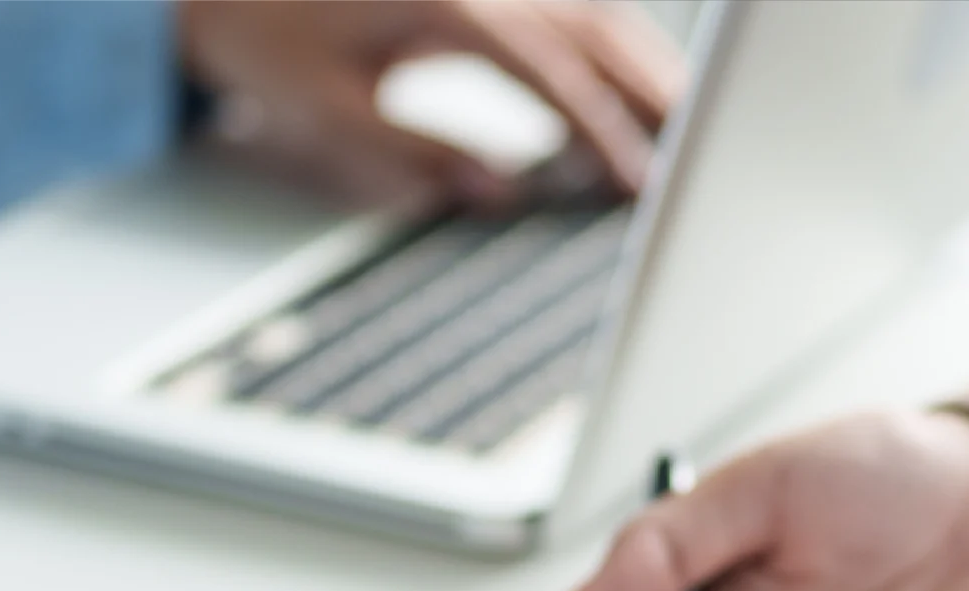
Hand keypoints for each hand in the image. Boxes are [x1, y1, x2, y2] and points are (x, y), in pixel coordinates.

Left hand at [179, 0, 682, 208]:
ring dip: (641, 67)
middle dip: (653, 90)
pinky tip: (624, 92)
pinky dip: (601, 53)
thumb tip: (496, 194)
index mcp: (446, 2)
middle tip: (706, 148)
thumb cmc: (262, 37)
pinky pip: (562, 12)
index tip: (637, 181)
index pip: (549, 70)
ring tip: (684, 124)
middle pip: (592, 29)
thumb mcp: (324, 108)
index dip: (601, 129)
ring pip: (590, 14)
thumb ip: (415, 154)